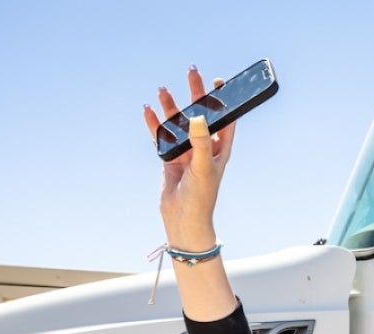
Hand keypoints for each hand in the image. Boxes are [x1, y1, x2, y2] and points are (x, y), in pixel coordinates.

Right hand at [142, 67, 234, 249]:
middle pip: (200, 115)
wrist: (183, 220)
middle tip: (192, 72)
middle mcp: (204, 148)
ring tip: (163, 90)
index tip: (219, 81)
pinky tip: (148, 111)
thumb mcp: (203, 168)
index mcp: (219, 149)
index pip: (225, 119)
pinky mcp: (170, 159)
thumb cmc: (201, 198)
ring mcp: (186, 153)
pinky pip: (161, 137)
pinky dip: (154, 125)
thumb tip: (198, 117)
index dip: (224, 100)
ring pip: (178, 124)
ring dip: (171, 108)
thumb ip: (200, 142)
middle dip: (196, 94)